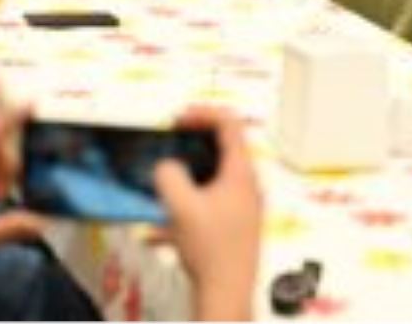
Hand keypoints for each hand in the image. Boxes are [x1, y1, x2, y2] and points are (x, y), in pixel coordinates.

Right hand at [155, 107, 261, 320]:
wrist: (228, 297)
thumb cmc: (209, 249)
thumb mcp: (180, 206)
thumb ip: (168, 175)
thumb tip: (167, 166)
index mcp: (241, 172)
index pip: (229, 123)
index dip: (202, 113)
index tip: (177, 120)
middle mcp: (248, 184)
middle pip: (225, 145)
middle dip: (193, 140)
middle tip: (170, 142)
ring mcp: (245, 206)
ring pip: (217, 173)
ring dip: (190, 170)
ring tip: (165, 179)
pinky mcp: (237, 225)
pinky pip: (213, 199)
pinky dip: (191, 199)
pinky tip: (163, 225)